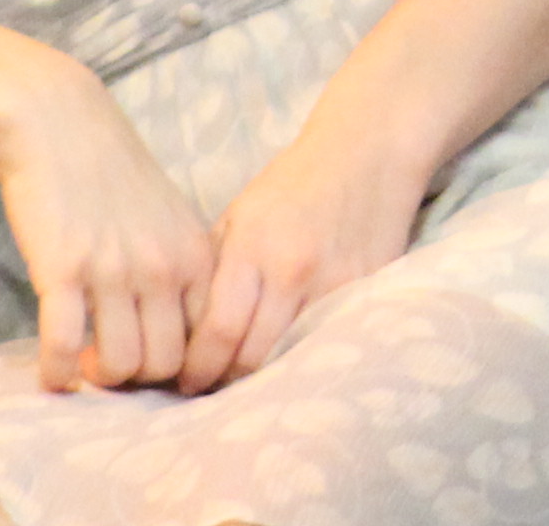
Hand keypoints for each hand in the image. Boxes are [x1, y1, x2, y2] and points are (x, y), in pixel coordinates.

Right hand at [0, 57, 220, 393]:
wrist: (58, 120)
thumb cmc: (112, 174)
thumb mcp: (169, 219)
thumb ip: (182, 271)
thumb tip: (183, 339)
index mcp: (195, 255)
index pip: (207, 341)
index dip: (180, 367)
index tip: (152, 363)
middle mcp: (163, 265)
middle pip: (165, 364)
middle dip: (138, 378)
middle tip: (112, 364)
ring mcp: (114, 268)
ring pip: (120, 364)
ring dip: (98, 377)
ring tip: (83, 364)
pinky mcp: (63, 268)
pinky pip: (63, 347)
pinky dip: (56, 373)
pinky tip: (51, 374)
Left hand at [186, 123, 430, 387]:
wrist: (368, 154)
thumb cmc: (295, 184)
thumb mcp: (241, 215)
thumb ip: (214, 270)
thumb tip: (180, 330)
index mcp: (253, 247)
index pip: (216, 331)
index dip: (195, 368)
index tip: (183, 382)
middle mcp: (292, 271)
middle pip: (251, 357)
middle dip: (224, 383)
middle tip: (209, 393)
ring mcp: (334, 286)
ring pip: (289, 360)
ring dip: (262, 382)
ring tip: (244, 389)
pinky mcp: (366, 294)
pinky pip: (326, 345)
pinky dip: (303, 362)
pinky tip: (290, 369)